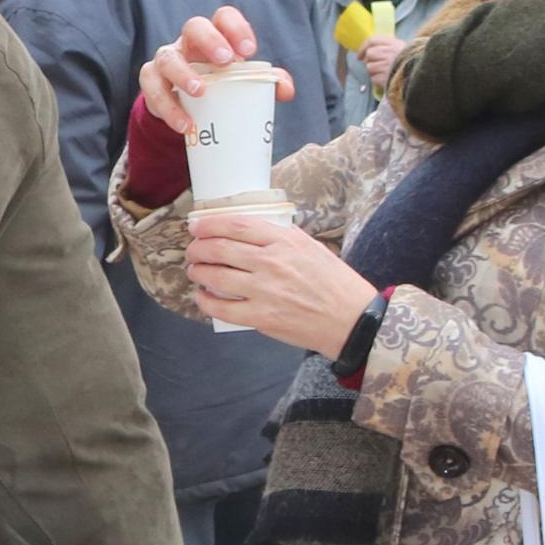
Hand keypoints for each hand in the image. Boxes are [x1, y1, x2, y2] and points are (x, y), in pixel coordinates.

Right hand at [139, 8, 279, 136]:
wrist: (187, 107)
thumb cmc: (220, 86)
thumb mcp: (242, 81)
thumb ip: (266, 82)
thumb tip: (285, 90)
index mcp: (215, 36)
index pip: (223, 17)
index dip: (236, 28)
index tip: (249, 51)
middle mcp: (188, 43)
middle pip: (194, 26)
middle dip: (210, 41)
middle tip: (226, 61)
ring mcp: (166, 60)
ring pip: (167, 58)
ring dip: (183, 74)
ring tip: (200, 92)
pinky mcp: (151, 82)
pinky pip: (153, 90)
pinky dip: (169, 108)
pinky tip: (185, 124)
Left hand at [184, 207, 379, 356]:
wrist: (352, 320)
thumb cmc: (334, 283)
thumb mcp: (311, 247)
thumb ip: (282, 236)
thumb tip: (249, 230)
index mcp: (285, 241)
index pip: (236, 225)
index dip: (209, 224)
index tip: (197, 226)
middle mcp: (272, 263)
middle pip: (219, 249)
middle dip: (197, 248)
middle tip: (192, 250)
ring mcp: (265, 291)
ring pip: (215, 276)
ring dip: (197, 271)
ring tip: (195, 270)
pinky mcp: (262, 317)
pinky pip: (221, 308)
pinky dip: (205, 301)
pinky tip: (202, 296)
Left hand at [359, 33, 406, 87]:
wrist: (423, 73)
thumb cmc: (411, 61)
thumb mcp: (401, 48)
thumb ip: (386, 47)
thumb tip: (368, 53)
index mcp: (393, 43)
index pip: (372, 40)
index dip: (363, 48)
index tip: (360, 55)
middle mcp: (389, 53)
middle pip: (370, 54)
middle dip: (372, 60)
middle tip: (379, 64)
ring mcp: (387, 66)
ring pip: (370, 67)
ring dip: (375, 71)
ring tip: (385, 72)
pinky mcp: (385, 78)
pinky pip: (374, 78)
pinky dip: (378, 80)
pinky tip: (386, 79)